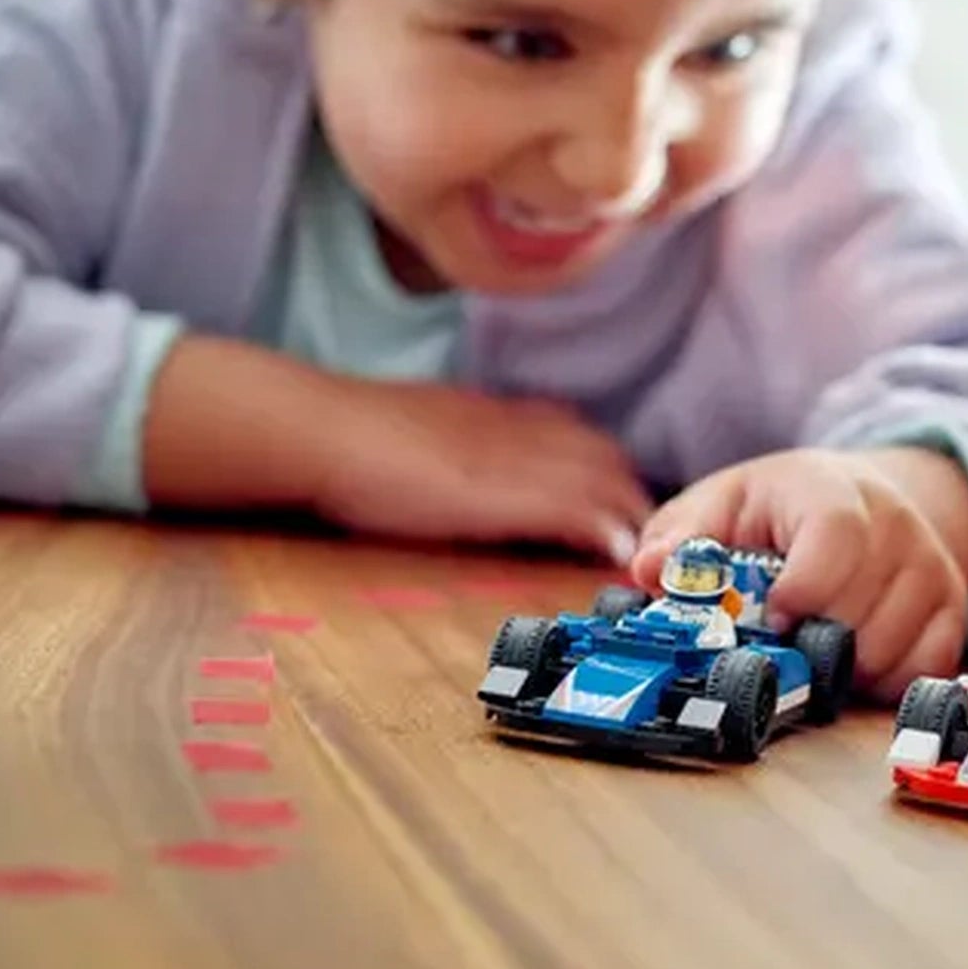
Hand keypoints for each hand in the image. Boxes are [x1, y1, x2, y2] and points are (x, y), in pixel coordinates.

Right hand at [312, 378, 653, 562]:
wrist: (318, 429)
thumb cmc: (344, 435)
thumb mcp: (414, 429)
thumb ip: (447, 444)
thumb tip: (455, 469)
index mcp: (489, 415)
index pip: (572, 432)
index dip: (601, 465)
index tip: (616, 495)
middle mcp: (512, 430)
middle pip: (600, 452)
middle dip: (629, 491)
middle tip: (649, 533)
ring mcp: (510, 459)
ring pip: (599, 475)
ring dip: (629, 512)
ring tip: (647, 550)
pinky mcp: (500, 494)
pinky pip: (572, 506)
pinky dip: (602, 527)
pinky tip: (617, 553)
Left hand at [632, 447, 967, 700]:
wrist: (861, 501)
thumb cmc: (780, 510)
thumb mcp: (722, 506)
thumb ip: (684, 537)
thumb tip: (649, 571)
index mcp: (831, 489)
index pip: (836, 536)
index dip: (803, 588)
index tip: (772, 617)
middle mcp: (895, 524)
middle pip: (860, 605)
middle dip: (809, 637)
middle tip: (779, 637)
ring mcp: (931, 567)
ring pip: (890, 647)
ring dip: (841, 666)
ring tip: (813, 642)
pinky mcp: (951, 609)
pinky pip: (923, 667)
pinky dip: (882, 679)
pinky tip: (853, 658)